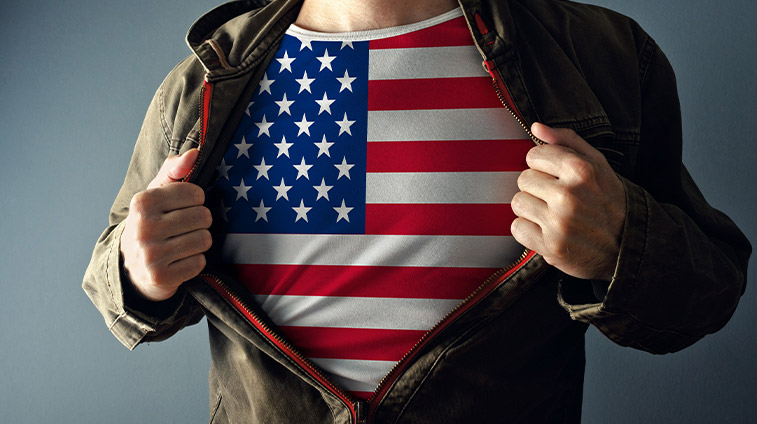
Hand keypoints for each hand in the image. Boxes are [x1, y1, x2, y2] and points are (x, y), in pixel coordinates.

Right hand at [120, 149, 212, 300]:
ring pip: (204, 240)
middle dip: (200, 221)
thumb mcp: (156, 193)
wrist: (130, 267)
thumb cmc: (150, 222)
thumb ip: (175, 170)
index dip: (196, 200)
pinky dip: (194, 262)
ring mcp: (151, 255)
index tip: (184, 206)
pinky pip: (199, 263)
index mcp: (142, 203)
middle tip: (184, 227)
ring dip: (199, 242)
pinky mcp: (161, 277)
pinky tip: (179, 260)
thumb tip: (195, 153)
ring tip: (182, 243)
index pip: (195, 193)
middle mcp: (143, 228)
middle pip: (203, 217)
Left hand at [510, 123, 625, 280]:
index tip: (555, 176)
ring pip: (517, 202)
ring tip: (552, 214)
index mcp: (580, 170)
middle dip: (536, 187)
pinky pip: (517, 228)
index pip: (533, 155)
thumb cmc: (609, 201)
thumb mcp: (598, 164)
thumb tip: (536, 127)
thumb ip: (566, 141)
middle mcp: (568, 195)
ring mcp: (558, 222)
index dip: (542, 165)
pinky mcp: (550, 246)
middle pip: (523, 179)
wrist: (626, 246)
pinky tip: (547, 230)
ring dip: (531, 208)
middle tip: (556, 198)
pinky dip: (528, 230)